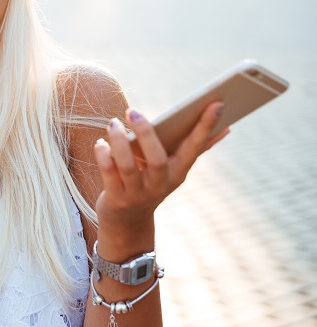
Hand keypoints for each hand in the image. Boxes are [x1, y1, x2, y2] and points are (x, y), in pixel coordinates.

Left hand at [92, 102, 228, 249]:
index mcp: (178, 173)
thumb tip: (227, 128)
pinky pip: (108, 174)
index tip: (216, 104)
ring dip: (117, 142)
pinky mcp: (116, 199)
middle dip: (146, 133)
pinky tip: (100, 143)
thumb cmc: (152, 183)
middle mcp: (160, 185)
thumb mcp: (174, 170)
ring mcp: (138, 194)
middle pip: (157, 159)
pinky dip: (103, 156)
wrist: (128, 222)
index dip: (205, 127)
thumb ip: (195, 148)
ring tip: (112, 123)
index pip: (195, 148)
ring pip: (127, 166)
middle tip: (132, 110)